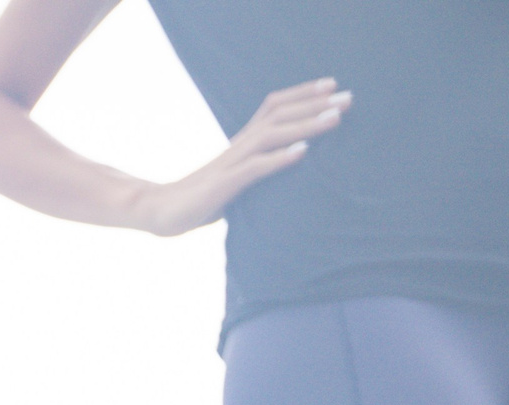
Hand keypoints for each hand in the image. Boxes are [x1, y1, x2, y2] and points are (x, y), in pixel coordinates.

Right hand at [133, 79, 349, 235]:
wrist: (158, 213)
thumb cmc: (198, 201)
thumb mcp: (234, 181)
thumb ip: (258, 173)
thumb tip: (287, 177)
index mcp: (241, 143)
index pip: (274, 107)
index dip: (302, 93)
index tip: (332, 86)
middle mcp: (238, 146)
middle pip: (279, 114)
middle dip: (315, 104)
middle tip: (349, 97)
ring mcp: (230, 165)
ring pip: (272, 135)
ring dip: (306, 125)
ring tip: (336, 118)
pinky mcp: (222, 187)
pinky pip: (255, 168)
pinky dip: (280, 159)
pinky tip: (303, 153)